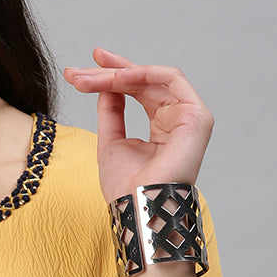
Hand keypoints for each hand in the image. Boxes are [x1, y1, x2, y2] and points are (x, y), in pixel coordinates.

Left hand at [63, 47, 213, 203]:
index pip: (139, 91)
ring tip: (90, 77)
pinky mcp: (197, 115)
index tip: (84, 69)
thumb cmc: (126, 187)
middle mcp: (178, 119)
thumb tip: (108, 84)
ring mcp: (190, 117)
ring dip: (119, 73)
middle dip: (109, 71)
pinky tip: (116, 78)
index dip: (113, 75)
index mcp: (162, 127)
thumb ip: (112, 111)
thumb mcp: (111, 141)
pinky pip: (170, 79)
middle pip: (144, 82)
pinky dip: (142, 73)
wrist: (137, 207)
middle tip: (79, 71)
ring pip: (153, 78)